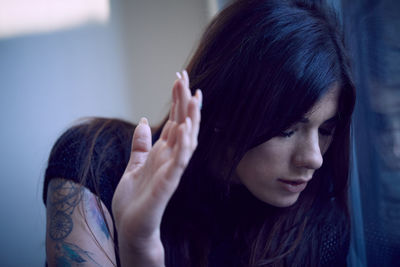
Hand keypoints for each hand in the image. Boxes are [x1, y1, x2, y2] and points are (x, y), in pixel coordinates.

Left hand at [112, 70, 201, 266]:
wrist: (131, 226)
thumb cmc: (134, 199)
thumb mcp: (133, 164)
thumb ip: (140, 144)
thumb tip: (143, 122)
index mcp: (162, 151)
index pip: (174, 120)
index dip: (177, 99)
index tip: (178, 78)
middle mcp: (170, 157)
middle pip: (182, 123)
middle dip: (184, 100)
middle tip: (185, 75)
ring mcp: (171, 169)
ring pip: (187, 139)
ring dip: (191, 118)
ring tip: (194, 96)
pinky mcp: (168, 182)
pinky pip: (180, 160)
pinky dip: (184, 144)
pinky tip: (186, 127)